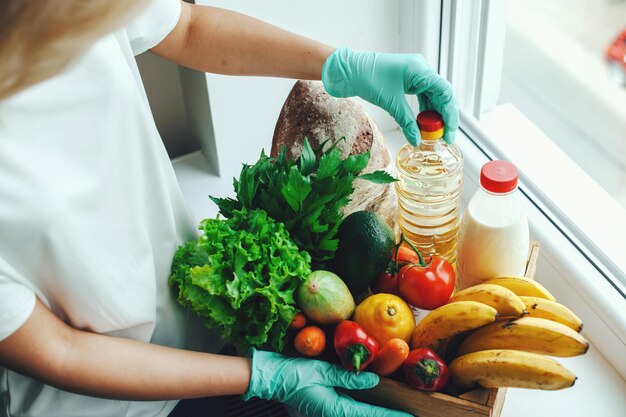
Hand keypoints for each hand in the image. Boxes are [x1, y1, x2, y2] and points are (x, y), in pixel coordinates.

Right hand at [243, 349, 411, 416]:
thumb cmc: (290, 372)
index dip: (390, 416)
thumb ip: (347, 377)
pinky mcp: (318, 411)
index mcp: (332, 410)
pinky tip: (364, 406)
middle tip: (406, 415)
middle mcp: (329, 416)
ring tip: (389, 411)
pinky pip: (342, 413)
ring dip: (368, 414)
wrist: (265, 377)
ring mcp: (322, 415)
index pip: (367, 415)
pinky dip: (356, 411)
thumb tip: (373, 378)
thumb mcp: (321, 371)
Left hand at [321, 47, 458, 144]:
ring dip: (434, 115)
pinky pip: (422, 95)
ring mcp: (415, 74)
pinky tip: (423, 123)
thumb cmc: (366, 78)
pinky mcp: (407, 79)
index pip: (445, 92)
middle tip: (444, 137)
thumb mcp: (390, 103)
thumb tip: (417, 140)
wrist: (348, 70)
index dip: (450, 114)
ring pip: (433, 96)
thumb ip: (407, 122)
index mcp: (420, 70)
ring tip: (433, 133)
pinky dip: (424, 110)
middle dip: (444, 117)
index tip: (449, 132)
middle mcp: (421, 69)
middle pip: (442, 95)